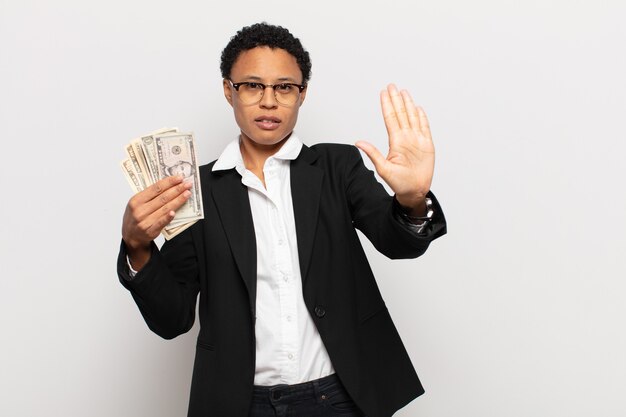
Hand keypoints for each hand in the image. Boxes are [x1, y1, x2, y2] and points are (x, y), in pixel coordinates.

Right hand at [122, 176, 191, 268]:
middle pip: (162, 197)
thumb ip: (149, 196)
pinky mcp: (150, 231)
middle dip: (177, 190)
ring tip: (187, 194)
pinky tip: (175, 212)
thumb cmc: (135, 217)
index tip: (179, 178)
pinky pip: (161, 223)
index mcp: (136, 200)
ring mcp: (145, 221)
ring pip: (165, 208)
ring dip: (178, 200)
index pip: (155, 188)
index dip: (169, 182)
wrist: (130, 236)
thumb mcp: (136, 203)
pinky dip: (168, 217)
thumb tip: (168, 185)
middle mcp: (140, 210)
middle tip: (187, 184)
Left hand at [355, 84, 434, 213]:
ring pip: (412, 117)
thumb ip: (373, 153)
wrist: (414, 191)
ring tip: (404, 92)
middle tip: (392, 85)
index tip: (383, 93)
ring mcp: (416, 140)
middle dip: (396, 99)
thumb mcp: (383, 168)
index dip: (387, 105)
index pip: (390, 118)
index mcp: (395, 141)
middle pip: (400, 114)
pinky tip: (418, 108)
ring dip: (408, 104)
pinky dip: (422, 117)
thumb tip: (358, 142)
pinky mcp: (427, 144)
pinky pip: (425, 127)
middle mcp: (405, 138)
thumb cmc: (399, 183)